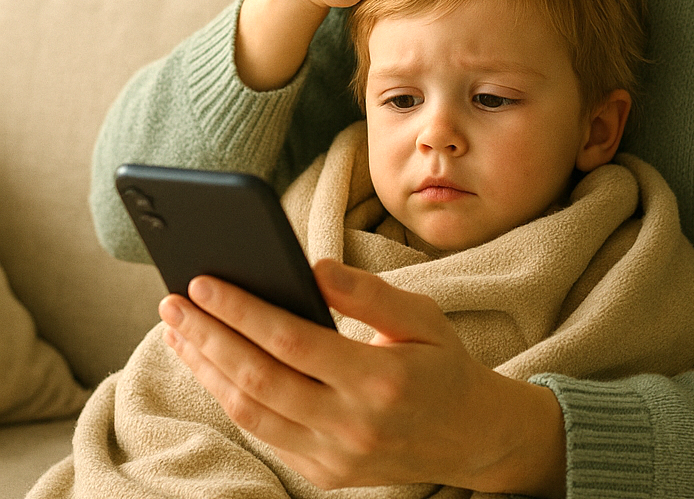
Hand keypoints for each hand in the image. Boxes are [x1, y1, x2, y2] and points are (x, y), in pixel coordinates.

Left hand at [159, 259, 566, 495]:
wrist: (471, 436)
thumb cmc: (444, 364)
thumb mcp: (422, 316)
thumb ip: (367, 293)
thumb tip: (311, 267)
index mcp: (380, 379)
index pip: (291, 341)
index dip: (242, 311)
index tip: (204, 282)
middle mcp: (352, 425)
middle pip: (257, 380)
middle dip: (207, 338)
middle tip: (173, 302)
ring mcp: (334, 457)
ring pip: (250, 413)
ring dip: (207, 370)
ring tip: (180, 332)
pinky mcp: (323, 474)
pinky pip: (264, 433)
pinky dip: (231, 397)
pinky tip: (214, 366)